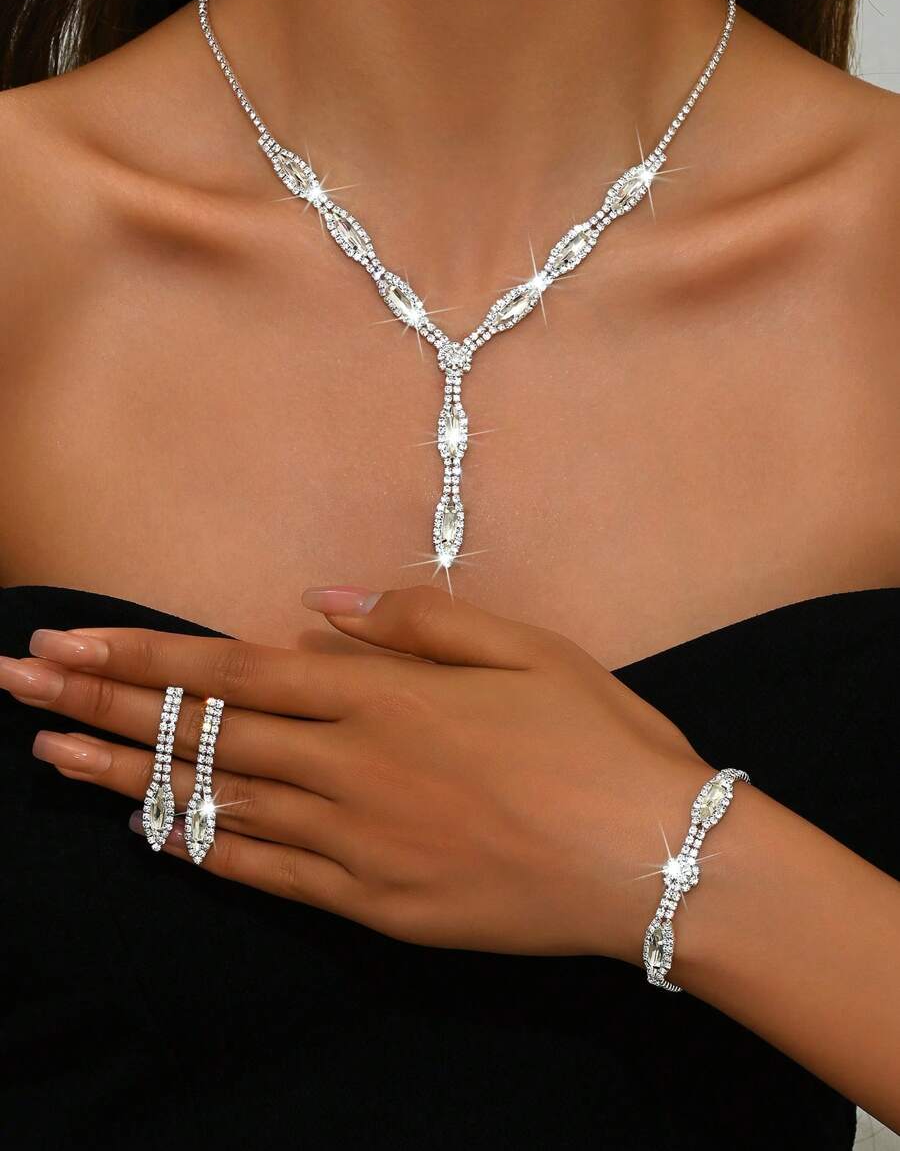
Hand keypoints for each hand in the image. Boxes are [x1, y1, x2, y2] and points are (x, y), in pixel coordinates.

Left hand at [4, 586, 710, 961]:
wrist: (658, 860)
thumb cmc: (600, 739)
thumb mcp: (526, 646)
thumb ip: (417, 620)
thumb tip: (322, 606)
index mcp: (386, 695)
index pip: (235, 670)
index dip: (144, 655)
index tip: (69, 644)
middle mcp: (352, 766)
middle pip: (204, 733)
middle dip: (102, 707)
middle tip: (19, 689)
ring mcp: (356, 844)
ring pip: (215, 804)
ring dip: (126, 779)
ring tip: (49, 761)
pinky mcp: (375, 907)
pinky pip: (267, 875)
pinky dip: (202, 849)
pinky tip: (150, 833)